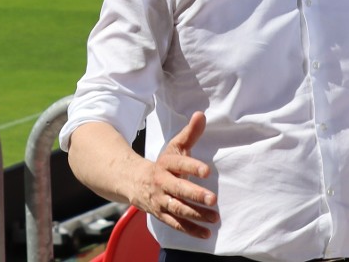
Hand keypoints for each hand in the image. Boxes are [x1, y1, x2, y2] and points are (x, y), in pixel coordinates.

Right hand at [135, 112, 218, 237]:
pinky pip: (176, 224)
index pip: (180, 164)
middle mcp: (162, 183)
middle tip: (213, 198)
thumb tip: (201, 114)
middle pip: (179, 190)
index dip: (192, 167)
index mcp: (166, 164)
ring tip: (214, 217)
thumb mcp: (175, 147)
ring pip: (178, 209)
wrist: (134, 181)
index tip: (207, 171)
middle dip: (195, 194)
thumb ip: (190, 133)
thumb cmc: (164, 163)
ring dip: (196, 214)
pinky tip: (206, 233)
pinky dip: (191, 230)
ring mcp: (161, 201)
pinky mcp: (162, 215)